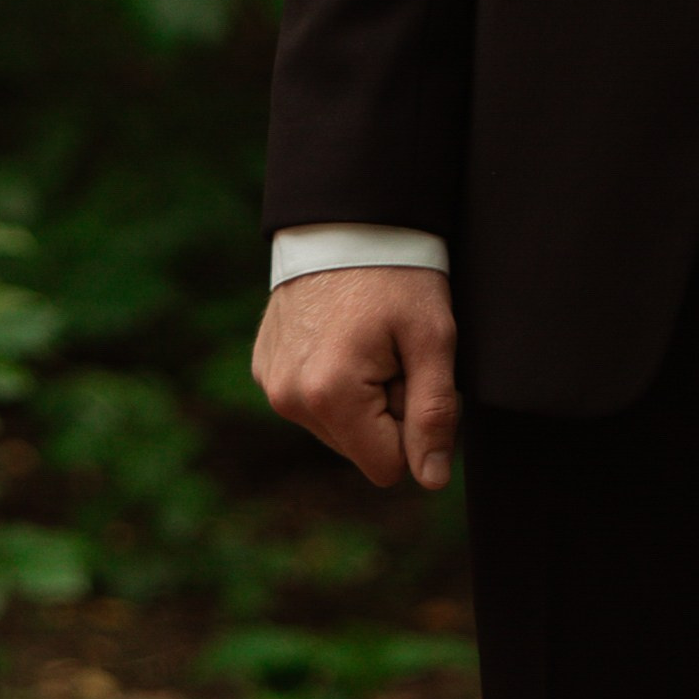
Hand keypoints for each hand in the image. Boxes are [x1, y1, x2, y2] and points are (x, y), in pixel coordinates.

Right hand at [252, 267, 458, 490]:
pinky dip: (335, 377)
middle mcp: (288, 399)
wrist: (349, 218)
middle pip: (360, 447)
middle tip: (395, 348)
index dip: (414, 424)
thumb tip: (432, 480)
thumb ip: (434, 414)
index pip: (388, 466)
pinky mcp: (264, 367)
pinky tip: (344, 333)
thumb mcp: (433, 338)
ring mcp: (271, 384)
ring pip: (337, 426)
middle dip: (386, 408)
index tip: (415, 372)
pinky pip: (311, 400)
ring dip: (362, 394)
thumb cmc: (399, 274)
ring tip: (371, 337)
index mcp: (329, 397)